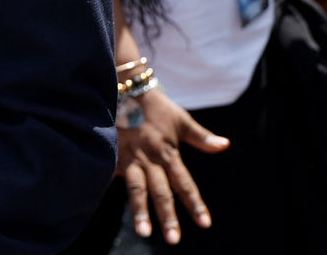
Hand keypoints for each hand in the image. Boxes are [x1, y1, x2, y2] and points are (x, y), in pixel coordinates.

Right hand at [116, 88, 228, 244]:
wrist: (124, 85)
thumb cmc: (155, 105)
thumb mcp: (180, 120)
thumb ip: (201, 137)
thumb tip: (225, 145)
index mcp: (167, 153)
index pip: (185, 183)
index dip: (195, 203)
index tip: (205, 223)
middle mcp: (149, 159)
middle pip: (161, 192)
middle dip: (168, 216)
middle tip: (174, 239)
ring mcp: (128, 158)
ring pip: (136, 189)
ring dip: (140, 211)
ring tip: (143, 232)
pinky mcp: (110, 153)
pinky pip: (108, 175)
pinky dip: (106, 190)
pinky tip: (101, 206)